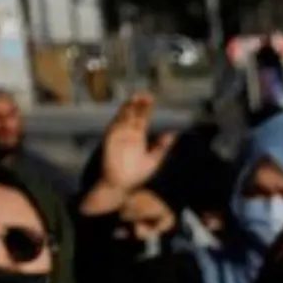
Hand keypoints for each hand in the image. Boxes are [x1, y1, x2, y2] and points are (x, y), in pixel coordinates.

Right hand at [83, 95, 173, 215]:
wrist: (121, 187)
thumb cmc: (135, 175)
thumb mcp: (153, 160)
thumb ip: (161, 147)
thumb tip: (172, 134)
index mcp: (138, 136)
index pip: (142, 118)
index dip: (146, 108)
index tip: (151, 98)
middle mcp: (127, 133)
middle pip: (133, 115)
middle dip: (139, 105)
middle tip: (146, 95)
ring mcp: (118, 136)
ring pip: (123, 118)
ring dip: (128, 108)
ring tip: (136, 98)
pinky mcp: (110, 140)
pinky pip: (114, 127)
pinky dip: (119, 118)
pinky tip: (125, 111)